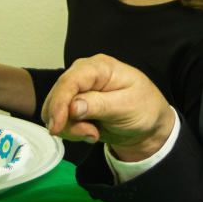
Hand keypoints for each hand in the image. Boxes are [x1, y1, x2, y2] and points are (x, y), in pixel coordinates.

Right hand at [41, 54, 175, 159]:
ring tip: (94, 133)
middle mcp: (83, 75)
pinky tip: (91, 132)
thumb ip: (100, 105)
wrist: (148, 126)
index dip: (59, 103)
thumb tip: (72, 107)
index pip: (70, 80)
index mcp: (99, 67)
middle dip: (68, 121)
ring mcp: (77, 91)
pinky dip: (71, 131)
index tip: (56, 126)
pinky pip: (60, 121)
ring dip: (70, 128)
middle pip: (57, 96)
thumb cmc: (145, 108)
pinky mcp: (73, 107)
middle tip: (92, 134)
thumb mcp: (128, 106)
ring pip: (54, 111)